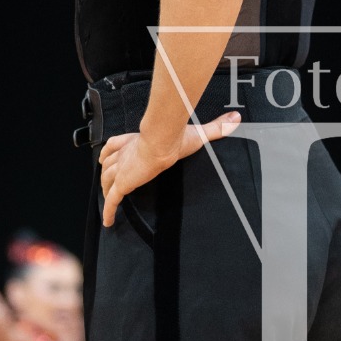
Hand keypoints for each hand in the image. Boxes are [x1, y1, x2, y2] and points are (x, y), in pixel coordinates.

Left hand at [100, 115, 240, 228]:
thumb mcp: (198, 132)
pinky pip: (112, 200)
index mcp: (138, 141)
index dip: (111, 150)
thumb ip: (216, 127)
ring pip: (107, 179)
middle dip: (107, 170)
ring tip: (107, 198)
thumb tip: (235, 119)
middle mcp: (126, 154)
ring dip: (105, 188)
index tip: (108, 155)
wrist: (163, 140)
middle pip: (109, 163)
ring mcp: (123, 169)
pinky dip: (108, 211)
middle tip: (106, 179)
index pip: (117, 144)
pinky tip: (107, 221)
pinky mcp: (123, 183)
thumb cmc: (176, 136)